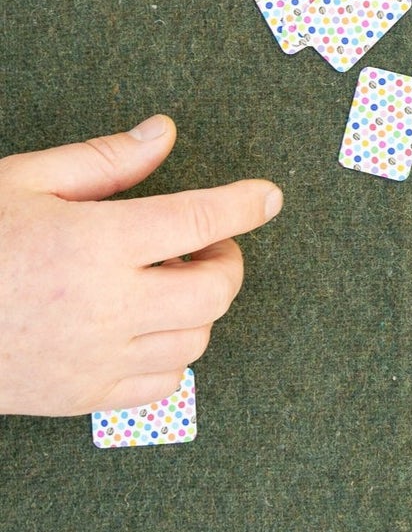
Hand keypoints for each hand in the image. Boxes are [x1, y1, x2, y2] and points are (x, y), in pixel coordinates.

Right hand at [0, 115, 281, 415]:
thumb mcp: (24, 181)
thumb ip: (104, 160)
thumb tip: (163, 133)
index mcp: (95, 243)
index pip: (200, 217)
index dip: (244, 203)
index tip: (267, 197)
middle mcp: (105, 306)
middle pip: (216, 289)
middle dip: (226, 259)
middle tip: (203, 243)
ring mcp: (95, 360)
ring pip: (196, 338)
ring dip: (199, 306)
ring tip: (165, 281)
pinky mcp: (80, 398)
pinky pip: (162, 385)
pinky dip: (172, 354)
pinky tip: (145, 325)